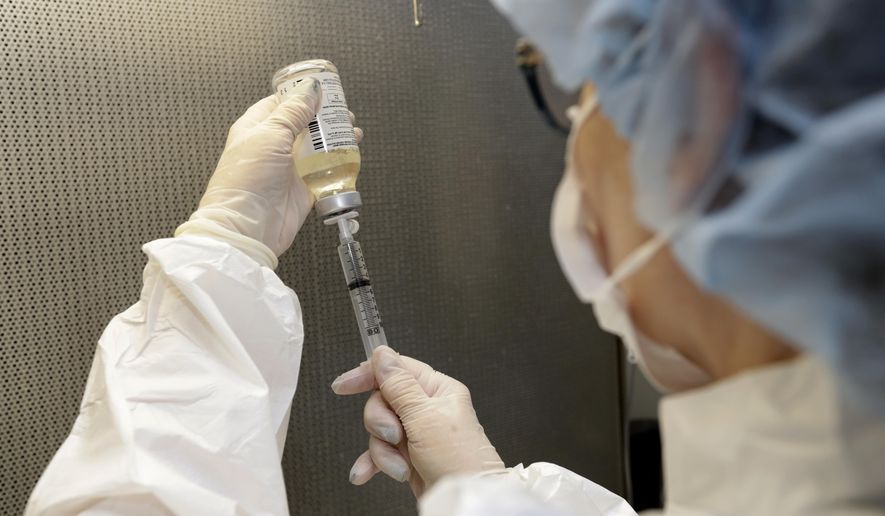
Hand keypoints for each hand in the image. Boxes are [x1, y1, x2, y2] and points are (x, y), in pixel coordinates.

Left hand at [176, 79, 363, 267]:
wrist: (250, 226)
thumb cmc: (247, 179)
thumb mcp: (270, 134)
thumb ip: (293, 111)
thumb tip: (310, 89)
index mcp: (257, 127)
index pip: (281, 103)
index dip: (302, 95)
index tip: (323, 89)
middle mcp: (274, 146)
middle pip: (305, 124)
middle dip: (325, 116)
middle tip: (343, 111)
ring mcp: (290, 168)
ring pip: (318, 146)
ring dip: (337, 137)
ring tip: (352, 130)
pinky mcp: (305, 188)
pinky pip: (326, 170)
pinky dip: (340, 161)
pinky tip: (352, 152)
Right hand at [332, 346, 504, 496]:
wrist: (461, 498)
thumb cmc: (458, 460)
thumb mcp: (424, 417)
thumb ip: (399, 386)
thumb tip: (382, 355)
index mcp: (437, 389)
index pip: (397, 370)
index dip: (368, 374)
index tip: (344, 385)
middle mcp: (427, 408)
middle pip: (383, 401)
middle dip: (381, 422)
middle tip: (394, 435)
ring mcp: (417, 432)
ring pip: (379, 429)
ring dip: (383, 450)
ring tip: (400, 464)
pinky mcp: (408, 454)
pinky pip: (381, 451)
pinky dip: (374, 462)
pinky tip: (365, 473)